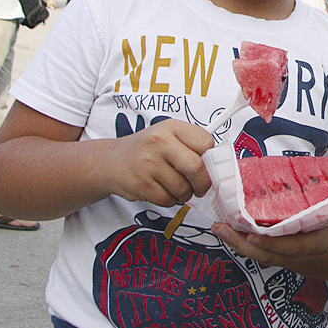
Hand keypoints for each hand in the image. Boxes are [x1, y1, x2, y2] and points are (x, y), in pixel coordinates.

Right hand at [98, 119, 213, 207]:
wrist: (110, 161)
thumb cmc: (146, 150)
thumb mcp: (167, 135)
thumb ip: (190, 145)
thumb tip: (217, 164)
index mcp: (171, 127)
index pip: (205, 143)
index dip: (211, 158)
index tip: (208, 166)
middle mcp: (159, 142)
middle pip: (196, 167)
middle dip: (203, 183)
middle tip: (201, 187)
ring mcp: (148, 163)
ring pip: (183, 188)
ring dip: (185, 194)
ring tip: (176, 187)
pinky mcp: (141, 184)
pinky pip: (168, 200)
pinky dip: (170, 200)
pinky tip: (162, 191)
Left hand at [212, 165, 327, 280]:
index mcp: (317, 246)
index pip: (290, 247)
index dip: (271, 243)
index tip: (252, 234)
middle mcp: (300, 257)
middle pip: (266, 255)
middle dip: (241, 243)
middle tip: (220, 227)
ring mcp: (291, 261)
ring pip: (260, 256)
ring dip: (237, 243)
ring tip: (218, 227)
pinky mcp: (285, 260)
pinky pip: (262, 254)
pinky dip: (245, 244)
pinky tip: (230, 231)